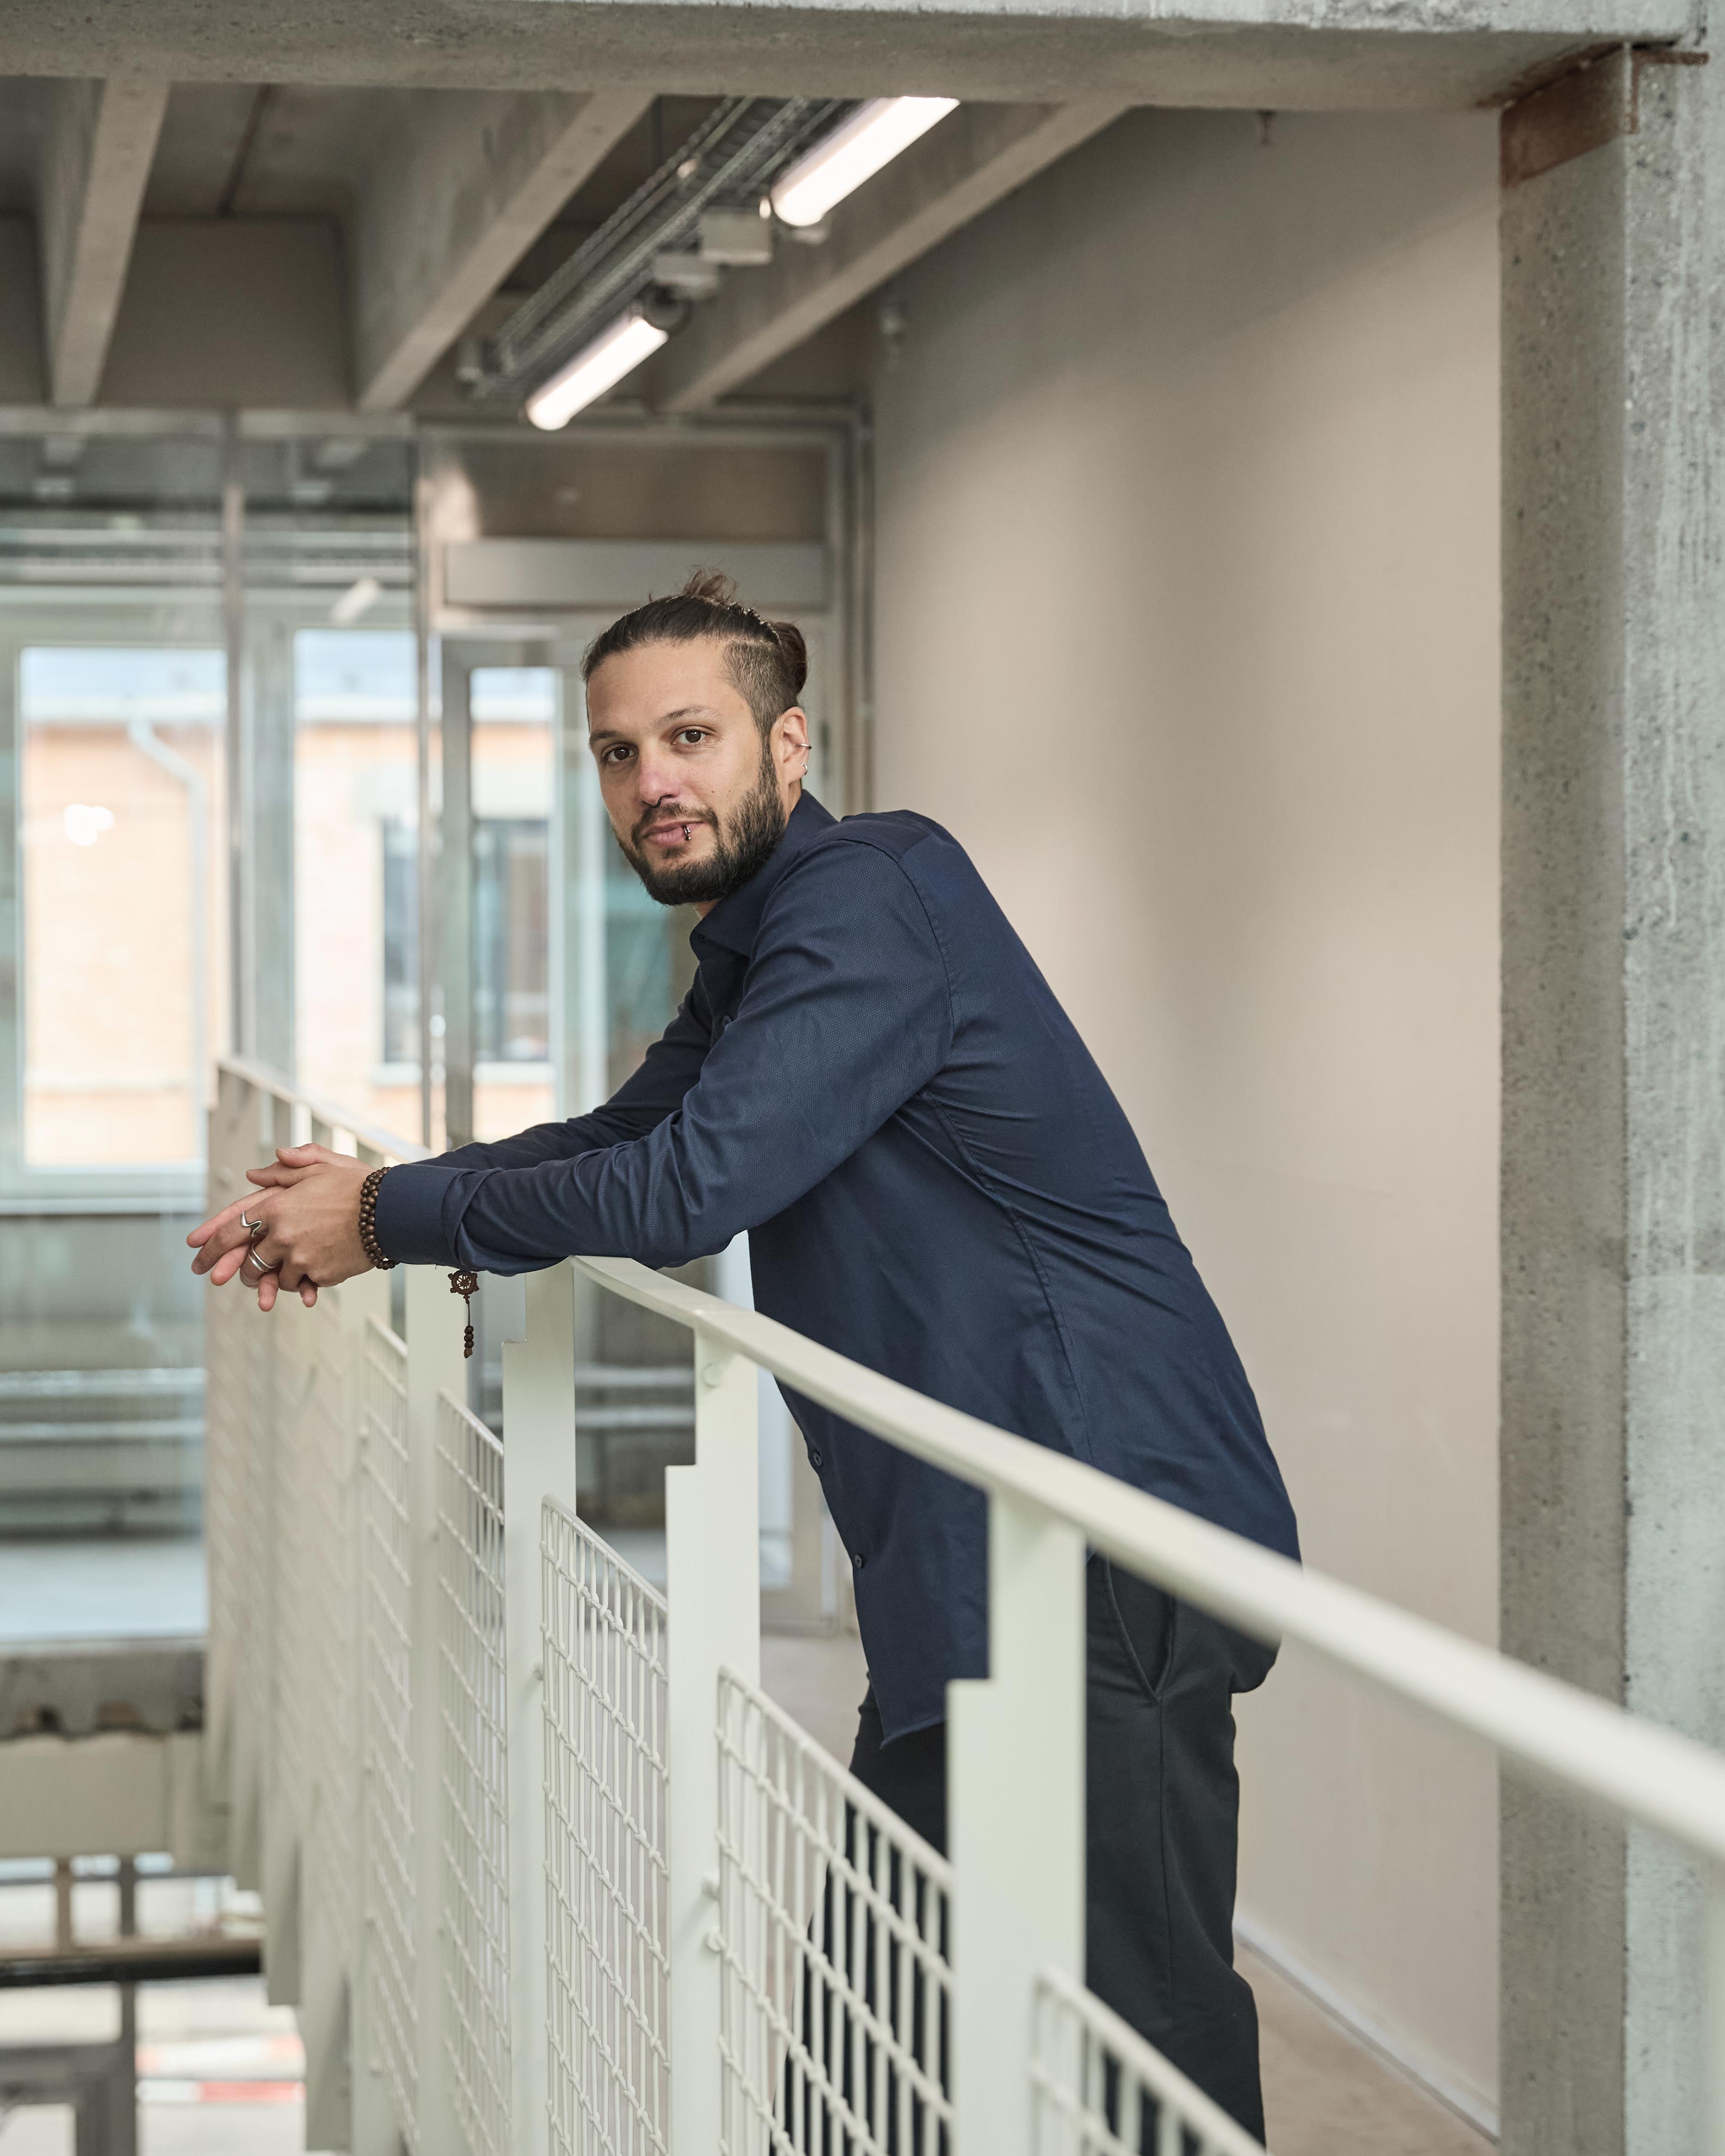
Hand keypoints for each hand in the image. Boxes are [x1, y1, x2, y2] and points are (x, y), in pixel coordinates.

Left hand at [188, 1145, 373, 1310]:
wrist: (393, 1210)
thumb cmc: (357, 1185)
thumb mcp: (321, 1165)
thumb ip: (286, 1167)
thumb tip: (255, 1174)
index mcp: (277, 1205)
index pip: (231, 1229)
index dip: (210, 1245)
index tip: (195, 1255)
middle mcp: (283, 1234)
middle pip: (249, 1261)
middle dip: (241, 1270)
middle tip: (233, 1276)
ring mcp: (302, 1257)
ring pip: (276, 1278)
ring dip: (277, 1278)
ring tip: (286, 1271)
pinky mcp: (321, 1274)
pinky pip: (303, 1285)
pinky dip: (304, 1284)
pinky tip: (312, 1277)